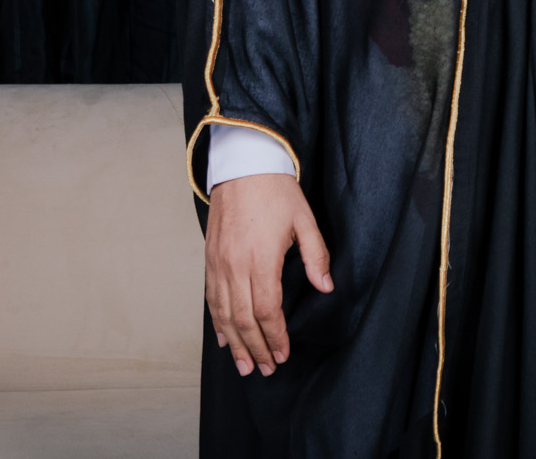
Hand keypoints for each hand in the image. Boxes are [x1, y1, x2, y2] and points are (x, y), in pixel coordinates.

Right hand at [205, 173, 333, 377]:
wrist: (243, 167)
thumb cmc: (277, 192)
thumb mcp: (305, 221)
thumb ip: (316, 256)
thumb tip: (326, 287)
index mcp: (261, 259)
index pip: (267, 310)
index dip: (275, 336)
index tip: (283, 354)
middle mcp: (235, 266)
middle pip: (243, 319)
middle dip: (255, 348)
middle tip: (265, 370)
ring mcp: (218, 264)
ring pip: (223, 314)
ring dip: (233, 343)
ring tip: (243, 365)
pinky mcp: (209, 259)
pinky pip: (211, 298)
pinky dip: (217, 321)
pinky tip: (223, 338)